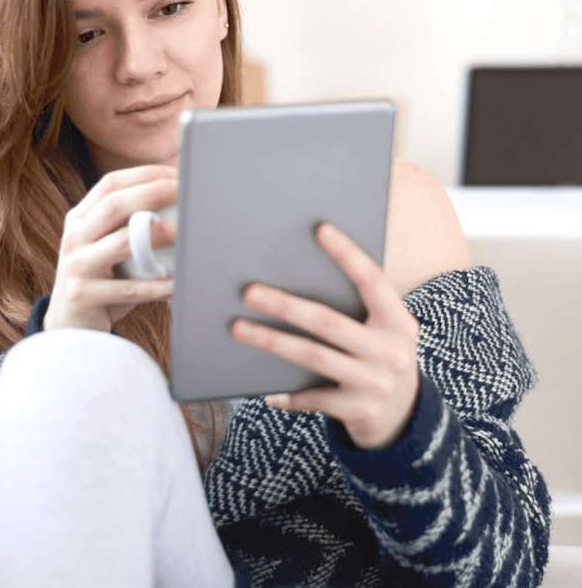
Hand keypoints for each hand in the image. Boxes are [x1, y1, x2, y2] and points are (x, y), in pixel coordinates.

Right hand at [44, 165, 176, 332]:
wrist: (68, 326)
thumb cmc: (102, 280)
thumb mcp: (104, 246)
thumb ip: (128, 224)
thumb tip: (180, 201)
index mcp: (78, 219)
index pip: (110, 185)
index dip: (146, 175)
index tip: (177, 174)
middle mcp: (74, 238)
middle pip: (115, 205)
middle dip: (155, 193)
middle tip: (188, 193)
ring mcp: (76, 267)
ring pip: (122, 243)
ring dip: (160, 235)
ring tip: (187, 233)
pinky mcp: (84, 296)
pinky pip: (128, 289)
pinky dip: (156, 285)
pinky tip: (177, 282)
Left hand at [231, 223, 419, 449]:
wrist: (404, 414)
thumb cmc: (379, 354)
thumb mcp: (383, 328)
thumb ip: (357, 306)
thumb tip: (295, 274)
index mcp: (398, 321)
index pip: (372, 280)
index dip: (347, 254)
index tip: (320, 229)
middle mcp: (391, 351)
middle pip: (327, 321)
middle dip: (284, 305)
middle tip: (248, 291)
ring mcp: (376, 383)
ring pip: (311, 356)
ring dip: (270, 341)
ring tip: (238, 328)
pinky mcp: (359, 411)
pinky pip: (312, 397)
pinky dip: (287, 393)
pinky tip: (265, 389)